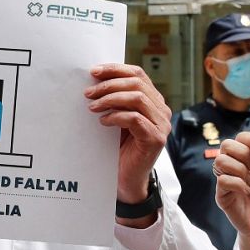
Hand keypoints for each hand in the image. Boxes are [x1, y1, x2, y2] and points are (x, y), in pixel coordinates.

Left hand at [85, 64, 170, 206]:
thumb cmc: (119, 148)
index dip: (115, 69)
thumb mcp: (117, 117)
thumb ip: (114, 99)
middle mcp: (161, 110)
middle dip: (109, 85)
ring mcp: (162, 124)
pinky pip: (135, 119)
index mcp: (154, 100)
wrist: (126, 180)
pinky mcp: (156, 139)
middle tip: (88, 93)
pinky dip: (116, 116)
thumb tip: (94, 78)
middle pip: (136, 83)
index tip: (94, 71)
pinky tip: (103, 122)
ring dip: (110, 99)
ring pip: (137, 98)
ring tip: (92, 107)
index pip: (138, 74)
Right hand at [214, 132, 249, 238]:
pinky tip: (247, 191)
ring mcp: (224, 179)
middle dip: (244, 154)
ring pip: (220, 161)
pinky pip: (222, 181)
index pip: (241, 137)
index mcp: (244, 157)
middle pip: (226, 145)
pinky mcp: (221, 195)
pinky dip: (237, 184)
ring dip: (239, 169)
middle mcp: (231, 165)